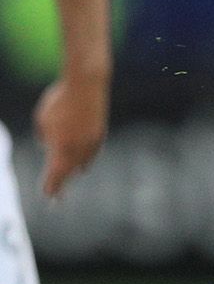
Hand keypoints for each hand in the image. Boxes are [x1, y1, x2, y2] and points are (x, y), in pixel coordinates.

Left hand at [34, 75, 106, 198]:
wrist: (86, 85)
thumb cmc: (59, 100)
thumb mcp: (42, 119)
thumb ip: (45, 136)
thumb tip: (49, 145)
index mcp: (61, 148)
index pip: (55, 175)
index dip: (51, 187)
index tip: (50, 197)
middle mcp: (78, 149)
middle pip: (69, 173)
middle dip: (62, 185)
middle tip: (57, 198)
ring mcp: (92, 142)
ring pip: (83, 163)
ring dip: (75, 170)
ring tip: (72, 177)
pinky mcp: (101, 133)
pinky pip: (92, 152)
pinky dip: (87, 158)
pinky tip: (85, 162)